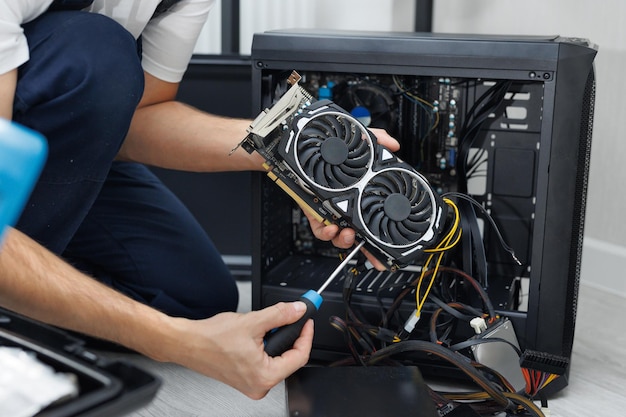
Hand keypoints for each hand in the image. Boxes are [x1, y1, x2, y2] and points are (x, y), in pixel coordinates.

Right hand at [164, 301, 312, 399]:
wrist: (188, 343)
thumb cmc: (211, 339)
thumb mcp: (252, 322)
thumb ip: (280, 315)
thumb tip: (298, 310)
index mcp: (265, 376)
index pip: (299, 356)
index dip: (306, 335)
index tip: (306, 320)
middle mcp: (260, 386)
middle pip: (290, 359)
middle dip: (291, 336)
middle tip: (293, 316)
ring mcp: (252, 384)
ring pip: (277, 359)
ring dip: (277, 340)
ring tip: (269, 324)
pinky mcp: (246, 379)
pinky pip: (265, 362)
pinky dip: (266, 346)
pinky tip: (259, 335)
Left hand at [305, 128, 399, 269]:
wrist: (295, 147)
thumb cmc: (324, 147)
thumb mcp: (353, 140)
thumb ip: (375, 139)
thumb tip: (393, 144)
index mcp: (356, 192)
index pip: (372, 215)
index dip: (381, 232)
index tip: (390, 243)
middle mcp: (344, 204)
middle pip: (359, 232)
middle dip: (367, 247)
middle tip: (372, 249)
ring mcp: (329, 209)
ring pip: (339, 235)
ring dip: (346, 240)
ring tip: (349, 234)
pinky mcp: (313, 211)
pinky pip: (319, 229)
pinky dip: (325, 232)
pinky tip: (330, 227)